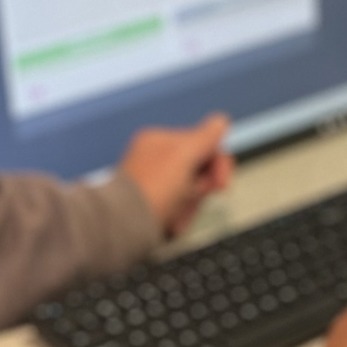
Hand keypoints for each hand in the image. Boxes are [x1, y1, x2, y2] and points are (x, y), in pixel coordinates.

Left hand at [119, 115, 234, 238]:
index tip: (221, 182)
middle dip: (202, 186)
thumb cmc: (152, 189)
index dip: (216, 163)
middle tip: (194, 195)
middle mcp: (153, 160)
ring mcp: (152, 184)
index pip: (201, 144)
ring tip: (178, 213)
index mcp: (158, 141)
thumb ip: (205, 137)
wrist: (125, 225)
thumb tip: (221, 121)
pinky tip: (173, 223)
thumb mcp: (184, 155)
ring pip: (190, 192)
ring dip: (192, 204)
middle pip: (197, 170)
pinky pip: (178, 209)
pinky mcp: (152, 206)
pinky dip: (180, 216)